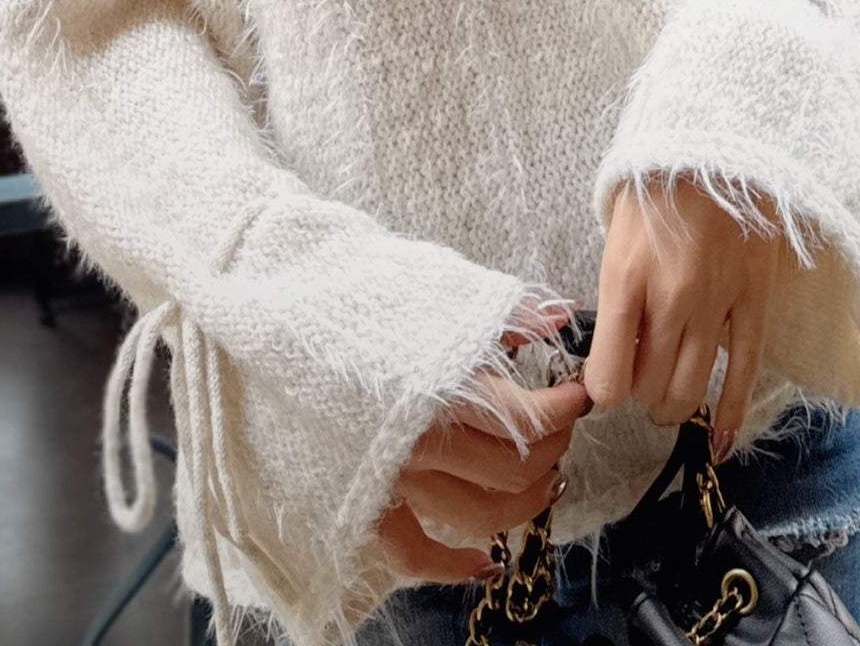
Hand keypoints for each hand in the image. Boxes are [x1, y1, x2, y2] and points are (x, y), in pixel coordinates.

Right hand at [376, 319, 593, 584]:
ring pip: (479, 514)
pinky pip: (415, 551)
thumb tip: (555, 319)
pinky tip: (486, 562)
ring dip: (523, 504)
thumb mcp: (434, 295)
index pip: (527, 417)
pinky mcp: (365, 501)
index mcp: (442, 384)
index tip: (579, 394)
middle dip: (551, 449)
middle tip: (561, 427)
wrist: (280, 320)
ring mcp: (393, 477)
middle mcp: (421, 438)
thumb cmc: (356, 300)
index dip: (564, 410)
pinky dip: (454, 564)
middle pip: (512, 468)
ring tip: (544, 480)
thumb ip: (501, 314)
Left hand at [582, 178, 780, 459]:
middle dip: (641, 396)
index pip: (608, 378)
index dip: (605, 392)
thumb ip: (616, 300)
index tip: (608, 383)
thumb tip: (614, 357)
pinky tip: (721, 435)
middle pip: (650, 388)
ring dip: (676, 404)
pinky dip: (732, 411)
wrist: (710, 148)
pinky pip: (744, 371)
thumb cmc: (653, 194)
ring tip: (670, 397)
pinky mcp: (754, 300)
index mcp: (624, 280)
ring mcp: (716, 302)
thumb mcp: (615, 241)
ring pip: (692, 389)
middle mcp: (669, 299)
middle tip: (642, 383)